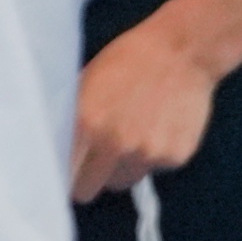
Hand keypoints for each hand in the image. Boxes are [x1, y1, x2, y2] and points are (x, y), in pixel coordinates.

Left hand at [69, 9, 225, 200]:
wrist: (182, 50)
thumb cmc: (130, 59)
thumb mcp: (89, 81)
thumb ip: (73, 119)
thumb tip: (58, 149)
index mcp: (88, 123)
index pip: (66, 176)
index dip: (67, 175)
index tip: (69, 172)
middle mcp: (117, 144)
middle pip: (91, 190)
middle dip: (91, 176)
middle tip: (98, 157)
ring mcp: (148, 154)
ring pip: (124, 180)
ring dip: (123, 165)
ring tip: (134, 131)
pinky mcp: (175, 157)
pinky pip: (154, 169)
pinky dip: (153, 155)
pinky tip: (159, 125)